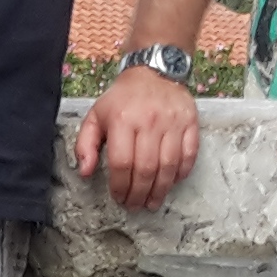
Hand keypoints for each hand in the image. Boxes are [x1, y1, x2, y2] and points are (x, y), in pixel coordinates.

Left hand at [73, 64, 199, 212]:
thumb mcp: (95, 116)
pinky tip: (172, 182)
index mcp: (123, 120)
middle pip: (146, 169)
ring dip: (160, 190)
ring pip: (168, 166)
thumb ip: (85, 145)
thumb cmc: (122, 98)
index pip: (122, 163)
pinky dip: (182, 173)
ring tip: (152, 202)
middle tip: (135, 205)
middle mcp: (149, 121)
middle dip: (139, 194)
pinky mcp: (191, 122)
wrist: (154, 71)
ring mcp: (173, 122)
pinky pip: (189, 154)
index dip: (120, 186)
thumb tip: (85, 172)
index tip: (118, 197)